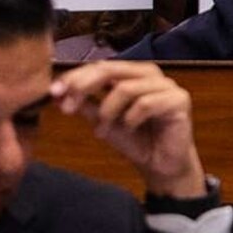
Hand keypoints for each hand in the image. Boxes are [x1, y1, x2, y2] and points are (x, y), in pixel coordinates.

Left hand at [51, 59, 204, 198]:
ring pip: (126, 88)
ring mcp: (166, 85)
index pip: (100, 66)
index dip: (75, 77)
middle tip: (68, 108)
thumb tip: (57, 93)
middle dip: (84, 87)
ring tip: (103, 130)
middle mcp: (150, 74)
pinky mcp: (179, 100)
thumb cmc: (135, 140)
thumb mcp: (102, 121)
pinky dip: (131, 119)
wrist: (160, 165)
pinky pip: (146, 104)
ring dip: (108, 111)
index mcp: (132, 74)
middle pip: (111, 70)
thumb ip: (84, 104)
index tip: (54, 93)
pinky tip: (129, 129)